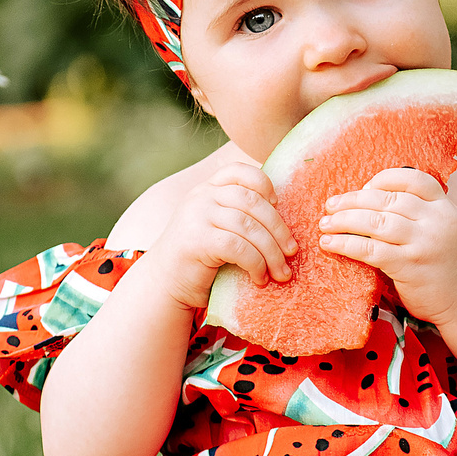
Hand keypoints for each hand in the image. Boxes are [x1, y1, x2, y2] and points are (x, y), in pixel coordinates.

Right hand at [147, 161, 295, 312]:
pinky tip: (259, 278)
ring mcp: (196, 216)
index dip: (264, 183)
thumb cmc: (200, 260)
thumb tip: (285, 224)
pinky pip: (238, 247)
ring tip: (281, 273)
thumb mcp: (219, 228)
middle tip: (292, 252)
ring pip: (249, 226)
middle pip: (252, 201)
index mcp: (208, 189)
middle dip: (278, 229)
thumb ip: (241, 217)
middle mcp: (201, 196)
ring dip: (272, 252)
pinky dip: (256, 264)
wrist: (164, 284)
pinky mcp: (197, 240)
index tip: (278, 204)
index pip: (239, 171)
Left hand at [318, 168, 456, 327]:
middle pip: (386, 198)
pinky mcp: (410, 266)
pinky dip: (346, 244)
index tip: (363, 189)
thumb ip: (420, 215)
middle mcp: (436, 220)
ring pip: (375, 222)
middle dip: (352, 200)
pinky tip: (330, 244)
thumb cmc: (451, 267)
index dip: (382, 179)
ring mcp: (424, 243)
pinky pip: (370, 249)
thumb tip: (372, 202)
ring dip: (344, 221)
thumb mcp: (446, 230)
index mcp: (445, 207)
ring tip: (325, 224)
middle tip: (330, 205)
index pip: (412, 179)